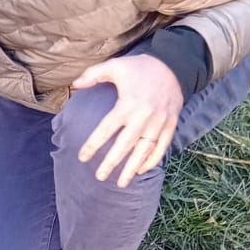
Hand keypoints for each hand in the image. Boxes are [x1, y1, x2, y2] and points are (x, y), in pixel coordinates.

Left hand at [73, 53, 183, 186]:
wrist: (175, 65)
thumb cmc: (140, 67)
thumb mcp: (115, 66)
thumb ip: (93, 74)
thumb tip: (75, 85)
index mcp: (127, 104)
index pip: (106, 129)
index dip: (93, 145)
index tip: (82, 157)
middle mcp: (144, 117)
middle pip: (124, 145)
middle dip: (111, 163)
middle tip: (99, 177)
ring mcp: (159, 123)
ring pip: (144, 151)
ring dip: (132, 168)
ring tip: (121, 183)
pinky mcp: (170, 125)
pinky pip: (161, 147)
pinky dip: (152, 160)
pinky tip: (141, 170)